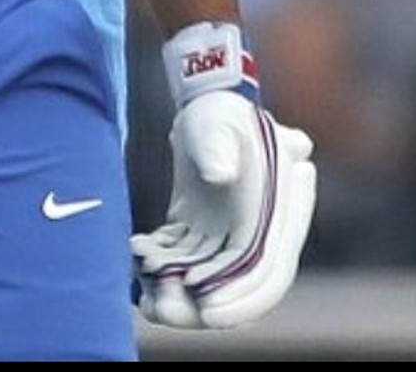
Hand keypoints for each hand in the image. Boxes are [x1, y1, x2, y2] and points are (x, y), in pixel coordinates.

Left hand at [131, 21, 315, 331]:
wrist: (205, 104)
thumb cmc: (218, 113)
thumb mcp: (219, 124)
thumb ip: (219, 149)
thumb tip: (219, 175)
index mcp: (276, 217)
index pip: (269, 273)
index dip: (243, 299)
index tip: (208, 310)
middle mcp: (259, 236)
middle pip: (236, 290)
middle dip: (201, 309)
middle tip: (163, 311)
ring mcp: (230, 240)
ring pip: (209, 285)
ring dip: (180, 300)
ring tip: (147, 301)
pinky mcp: (203, 236)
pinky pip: (187, 268)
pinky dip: (166, 276)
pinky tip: (139, 265)